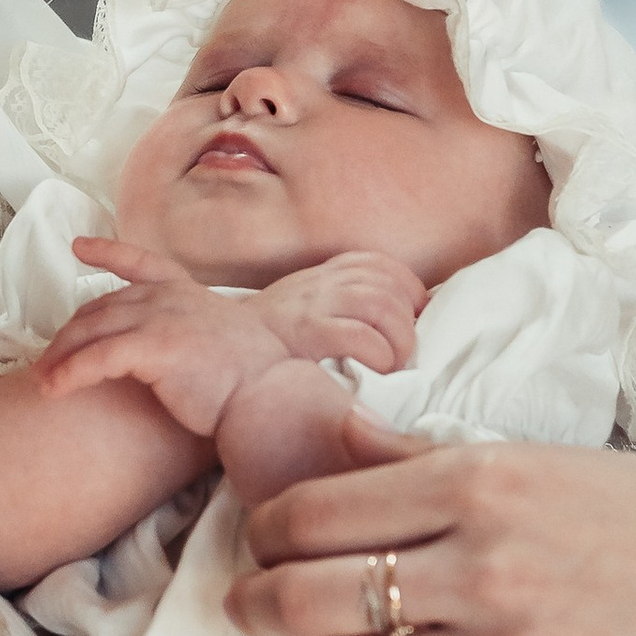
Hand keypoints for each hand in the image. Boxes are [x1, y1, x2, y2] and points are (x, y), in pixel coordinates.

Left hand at [39, 241, 290, 439]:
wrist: (270, 394)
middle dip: (69, 334)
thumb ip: (198, 331)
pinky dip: (70, 373)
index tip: (80, 246)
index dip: (108, 252)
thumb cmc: (255, 378)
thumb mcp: (224, 338)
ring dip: (60, 357)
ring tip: (42, 380)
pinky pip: (96, 358)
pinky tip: (54, 389)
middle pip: (101, 308)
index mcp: (187, 292)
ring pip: (91, 331)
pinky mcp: (153, 347)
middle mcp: (169, 297)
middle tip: (47, 360)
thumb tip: (186, 351)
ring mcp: (160, 318)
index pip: (140, 263)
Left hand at [230, 430, 635, 635]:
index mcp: (483, 480)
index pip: (316, 509)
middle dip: (257, 603)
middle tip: (248, 607)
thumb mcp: (544, 462)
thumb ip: (424, 458)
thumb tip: (328, 429)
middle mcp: (485, 568)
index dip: (269, 529)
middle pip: (307, 597)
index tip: (265, 540)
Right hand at [256, 251, 425, 376]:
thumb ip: (343, 306)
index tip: (412, 322)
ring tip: (395, 364)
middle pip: (389, 288)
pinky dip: (379, 352)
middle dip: (408, 324)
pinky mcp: (305, 333)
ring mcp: (313, 305)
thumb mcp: (307, 309)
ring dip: (400, 340)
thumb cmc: (273, 342)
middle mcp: (322, 283)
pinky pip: (358, 334)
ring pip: (382, 305)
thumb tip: (397, 325)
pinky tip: (378, 369)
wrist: (223, 354)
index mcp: (326, 274)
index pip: (382, 266)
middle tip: (403, 355)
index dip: (409, 292)